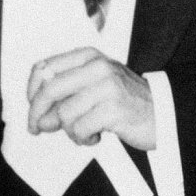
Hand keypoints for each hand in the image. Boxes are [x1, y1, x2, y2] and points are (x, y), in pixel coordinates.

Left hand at [26, 47, 156, 150]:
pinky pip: (80, 128)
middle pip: (50, 90)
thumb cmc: (125, 101)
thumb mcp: (94, 87)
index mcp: (88, 57)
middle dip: (38, 113)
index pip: (45, 68)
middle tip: (37, 128)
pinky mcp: (114, 109)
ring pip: (65, 113)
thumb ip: (67, 94)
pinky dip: (82, 138)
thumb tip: (39, 115)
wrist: (163, 112)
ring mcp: (107, 86)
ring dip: (68, 130)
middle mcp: (97, 67)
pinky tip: (93, 137)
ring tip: (82, 133)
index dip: (32, 90)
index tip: (33, 107)